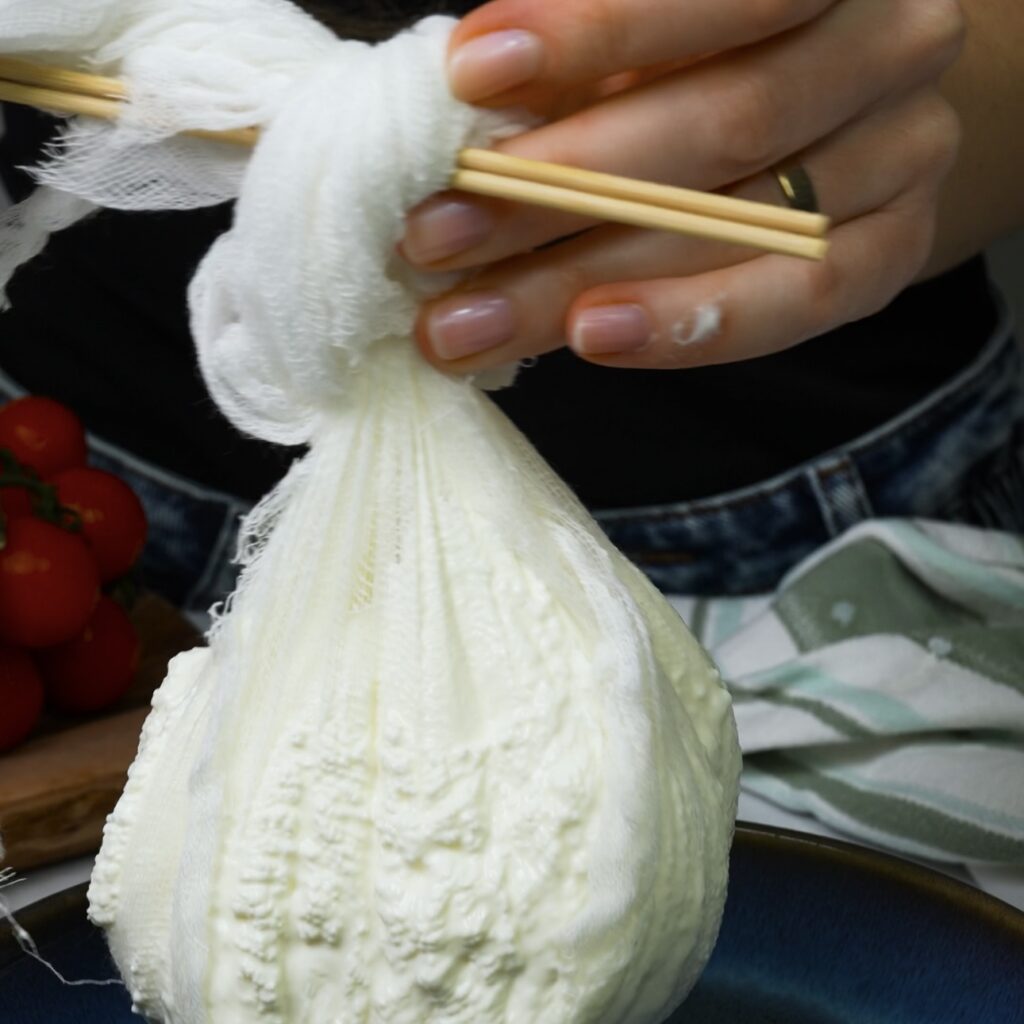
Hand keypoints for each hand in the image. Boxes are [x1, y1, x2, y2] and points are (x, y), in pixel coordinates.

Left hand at [402, 0, 964, 371]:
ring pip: (739, 227)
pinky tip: (590, 339)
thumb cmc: (712, 51)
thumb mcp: (655, 31)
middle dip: (557, 188)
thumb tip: (468, 102)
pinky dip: (688, 325)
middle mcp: (892, 43)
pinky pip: (798, 302)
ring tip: (466, 322)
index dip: (597, 28)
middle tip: (432, 235)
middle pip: (721, 123)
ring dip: (582, 279)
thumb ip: (587, 60)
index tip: (468, 74)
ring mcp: (907, 152)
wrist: (839, 109)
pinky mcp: (894, 251)